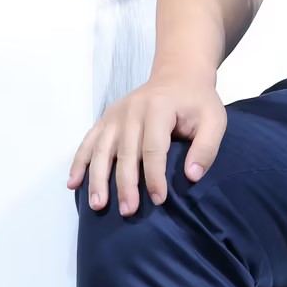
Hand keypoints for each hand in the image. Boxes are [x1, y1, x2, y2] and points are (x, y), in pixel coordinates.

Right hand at [67, 70, 227, 216]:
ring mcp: (116, 114)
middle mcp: (132, 109)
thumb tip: (191, 177)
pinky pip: (88, 141)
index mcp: (159, 107)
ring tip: (98, 205)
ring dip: (97, 178)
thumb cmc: (197, 102)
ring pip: (101, 149)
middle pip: (125, 152)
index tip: (159, 200)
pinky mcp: (107, 119)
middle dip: (125, 184)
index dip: (155, 176)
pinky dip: (78, 162)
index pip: (153, 147)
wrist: (179, 75)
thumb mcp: (214, 119)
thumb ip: (206, 147)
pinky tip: (72, 183)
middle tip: (128, 211)